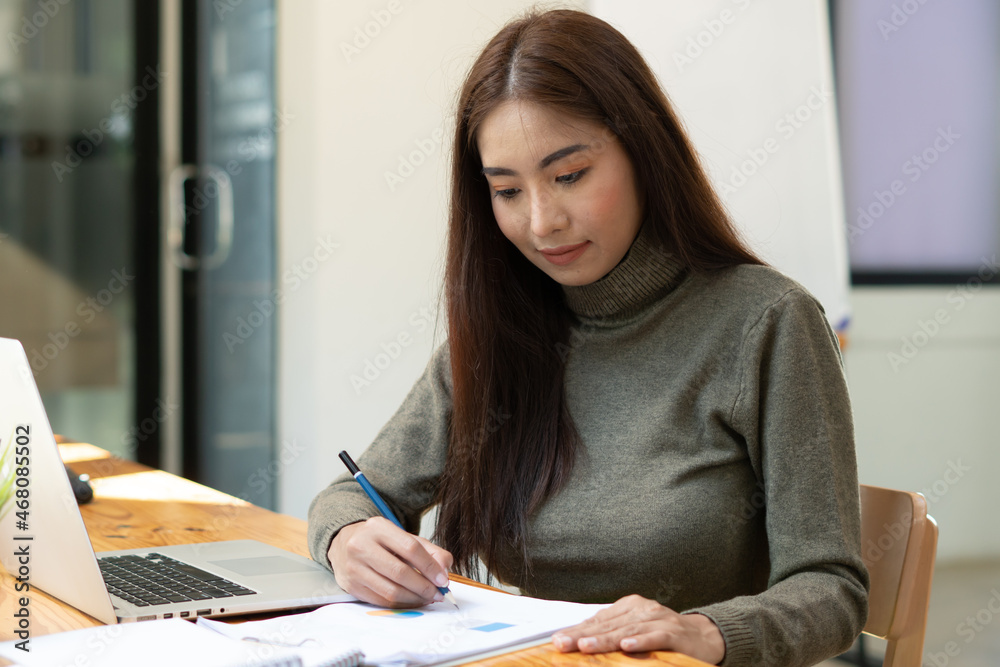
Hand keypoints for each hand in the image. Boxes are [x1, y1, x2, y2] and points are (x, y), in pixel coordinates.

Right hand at [328, 517, 453, 607]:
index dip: (430, 566)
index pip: (410, 548)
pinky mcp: (351, 586)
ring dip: (414, 599)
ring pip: (390, 591)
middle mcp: (361, 546)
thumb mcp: (403, 536)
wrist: (344, 544)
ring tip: (428, 598)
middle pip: (400, 572)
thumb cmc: (379, 541)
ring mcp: (353, 567)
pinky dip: (401, 604)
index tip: (443, 579)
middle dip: (424, 587)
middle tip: (438, 593)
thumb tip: (444, 569)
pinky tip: (412, 601)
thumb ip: (428, 550)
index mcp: (378, 528)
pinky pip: (381, 600)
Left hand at [551, 595, 724, 664]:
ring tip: (586, 646)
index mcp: (629, 607)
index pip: (598, 619)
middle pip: (608, 624)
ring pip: (627, 630)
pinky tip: (627, 646)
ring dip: (606, 639)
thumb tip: (580, 642)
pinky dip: (641, 641)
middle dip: (582, 635)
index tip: (557, 640)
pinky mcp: (674, 632)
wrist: (704, 638)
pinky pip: (655, 636)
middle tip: (563, 644)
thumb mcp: (636, 631)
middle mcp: (642, 609)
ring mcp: (658, 619)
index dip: (577, 630)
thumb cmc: (664, 635)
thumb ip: (612, 634)